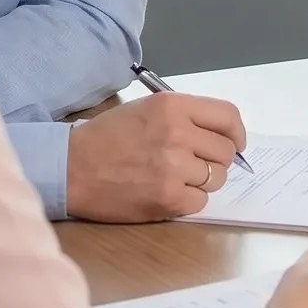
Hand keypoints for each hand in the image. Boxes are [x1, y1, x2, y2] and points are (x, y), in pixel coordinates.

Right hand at [65, 94, 245, 222]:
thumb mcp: (146, 109)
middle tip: (194, 164)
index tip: (235, 143)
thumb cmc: (106, 138)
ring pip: (217, 178)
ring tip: (175, 177)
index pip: (228, 117)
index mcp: (173, 106)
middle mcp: (178, 133)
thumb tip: (223, 136)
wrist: (71, 168)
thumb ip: (185, 117)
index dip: (237, 133)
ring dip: (202, 181)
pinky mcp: (168, 197)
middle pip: (226, 151)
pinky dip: (188, 200)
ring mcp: (174, 166)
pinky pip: (201, 201)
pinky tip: (167, 192)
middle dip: (216, 160)